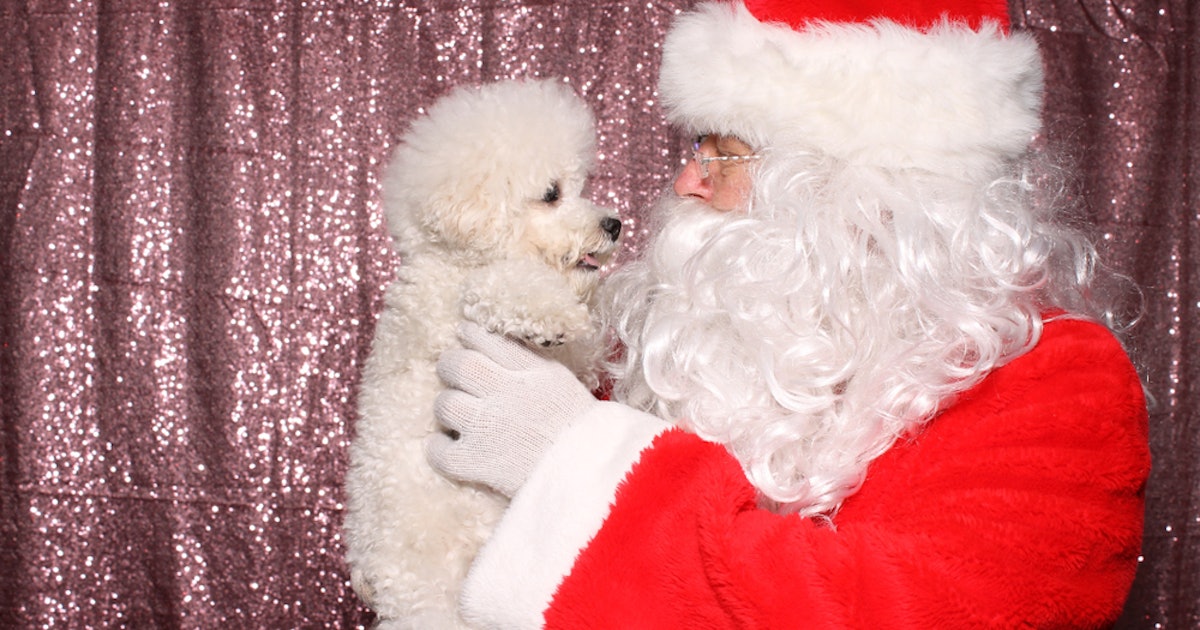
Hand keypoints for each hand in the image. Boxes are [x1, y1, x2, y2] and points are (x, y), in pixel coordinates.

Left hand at [427, 322, 596, 496]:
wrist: (591, 474)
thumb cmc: (581, 430)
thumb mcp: (562, 381)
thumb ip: (531, 361)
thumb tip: (499, 343)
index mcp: (531, 371)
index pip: (487, 339)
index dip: (470, 335)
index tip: (466, 337)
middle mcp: (505, 393)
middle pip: (457, 365)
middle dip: (450, 366)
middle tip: (453, 374)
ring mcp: (487, 427)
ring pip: (444, 404)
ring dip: (447, 407)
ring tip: (458, 414)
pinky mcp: (476, 461)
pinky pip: (438, 450)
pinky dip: (438, 448)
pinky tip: (449, 446)